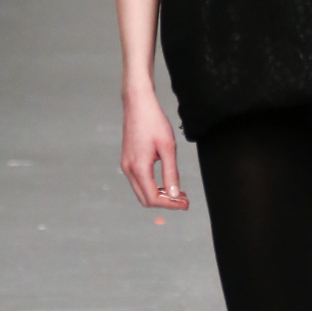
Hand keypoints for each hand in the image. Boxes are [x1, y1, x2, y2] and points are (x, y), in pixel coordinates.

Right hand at [121, 89, 188, 209]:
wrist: (138, 105)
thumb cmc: (153, 122)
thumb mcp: (168, 148)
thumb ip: (171, 174)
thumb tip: (174, 194)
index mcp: (139, 168)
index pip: (153, 198)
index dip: (170, 205)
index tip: (185, 204)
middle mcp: (129, 169)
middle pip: (145, 199)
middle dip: (165, 202)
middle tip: (182, 199)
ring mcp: (126, 165)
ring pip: (141, 191)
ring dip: (159, 195)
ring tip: (177, 191)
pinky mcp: (128, 160)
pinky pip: (139, 181)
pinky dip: (152, 186)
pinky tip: (165, 182)